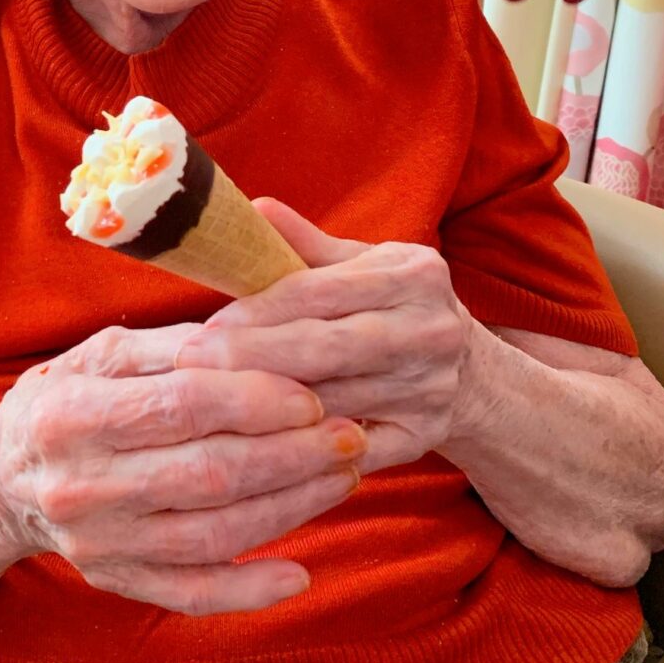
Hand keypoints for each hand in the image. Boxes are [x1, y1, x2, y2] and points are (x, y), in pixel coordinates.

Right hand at [0, 321, 365, 615]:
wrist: (1, 481)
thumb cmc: (67, 399)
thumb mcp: (103, 353)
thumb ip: (177, 345)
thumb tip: (262, 329)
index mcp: (73, 413)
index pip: (183, 404)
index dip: (256, 398)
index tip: (313, 392)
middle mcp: (82, 485)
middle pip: (208, 473)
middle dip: (293, 454)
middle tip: (352, 433)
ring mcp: (99, 543)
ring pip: (213, 535)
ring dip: (292, 509)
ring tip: (344, 478)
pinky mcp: (116, 582)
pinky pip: (191, 595)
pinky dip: (248, 592)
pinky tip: (301, 574)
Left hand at [176, 201, 475, 474]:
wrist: (472, 375)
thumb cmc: (395, 309)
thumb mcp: (364, 267)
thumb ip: (306, 246)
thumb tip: (252, 211)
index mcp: (415, 275)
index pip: (320, 291)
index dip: (258, 309)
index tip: (206, 325)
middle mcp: (431, 329)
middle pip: (326, 347)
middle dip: (252, 356)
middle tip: (191, 363)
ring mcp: (431, 388)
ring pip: (333, 401)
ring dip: (267, 405)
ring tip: (211, 402)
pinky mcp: (424, 437)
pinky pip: (351, 450)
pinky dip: (304, 451)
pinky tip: (256, 448)